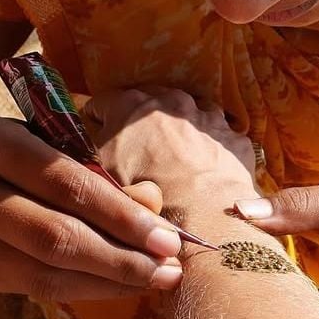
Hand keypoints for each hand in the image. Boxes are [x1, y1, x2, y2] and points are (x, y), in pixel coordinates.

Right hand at [0, 115, 185, 302]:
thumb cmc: (23, 149)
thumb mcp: (53, 140)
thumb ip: (97, 169)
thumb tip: (153, 204)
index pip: (64, 183)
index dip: (119, 213)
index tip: (166, 235)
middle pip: (52, 236)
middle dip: (118, 257)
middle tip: (167, 267)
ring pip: (43, 273)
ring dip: (106, 282)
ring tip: (154, 280)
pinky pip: (34, 289)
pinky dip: (84, 289)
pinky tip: (120, 286)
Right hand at [92, 86, 258, 212]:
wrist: (204, 216)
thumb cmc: (143, 197)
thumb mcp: (97, 175)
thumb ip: (88, 153)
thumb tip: (85, 146)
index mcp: (131, 105)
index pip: (102, 102)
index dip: (95, 122)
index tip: (94, 140)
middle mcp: (171, 101)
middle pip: (148, 104)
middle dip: (140, 125)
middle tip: (136, 156)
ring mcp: (207, 116)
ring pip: (189, 116)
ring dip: (180, 134)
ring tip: (175, 165)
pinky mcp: (233, 137)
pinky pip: (219, 138)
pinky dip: (211, 150)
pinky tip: (205, 174)